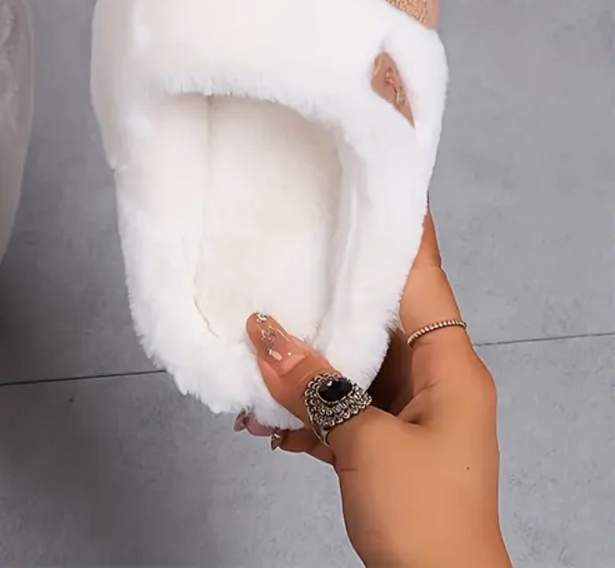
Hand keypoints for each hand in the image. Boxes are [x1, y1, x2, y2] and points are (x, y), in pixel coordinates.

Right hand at [240, 213, 510, 567]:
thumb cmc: (427, 521)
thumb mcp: (365, 445)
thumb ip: (313, 386)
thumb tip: (262, 335)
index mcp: (450, 367)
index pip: (422, 278)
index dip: (398, 230)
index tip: (368, 184)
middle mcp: (433, 381)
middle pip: (376, 316)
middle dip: (326, 295)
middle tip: (284, 255)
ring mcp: (408, 414)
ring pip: (350, 365)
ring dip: (303, 364)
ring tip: (253, 347)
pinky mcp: (383, 446)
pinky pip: (339, 409)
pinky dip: (302, 411)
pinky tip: (261, 418)